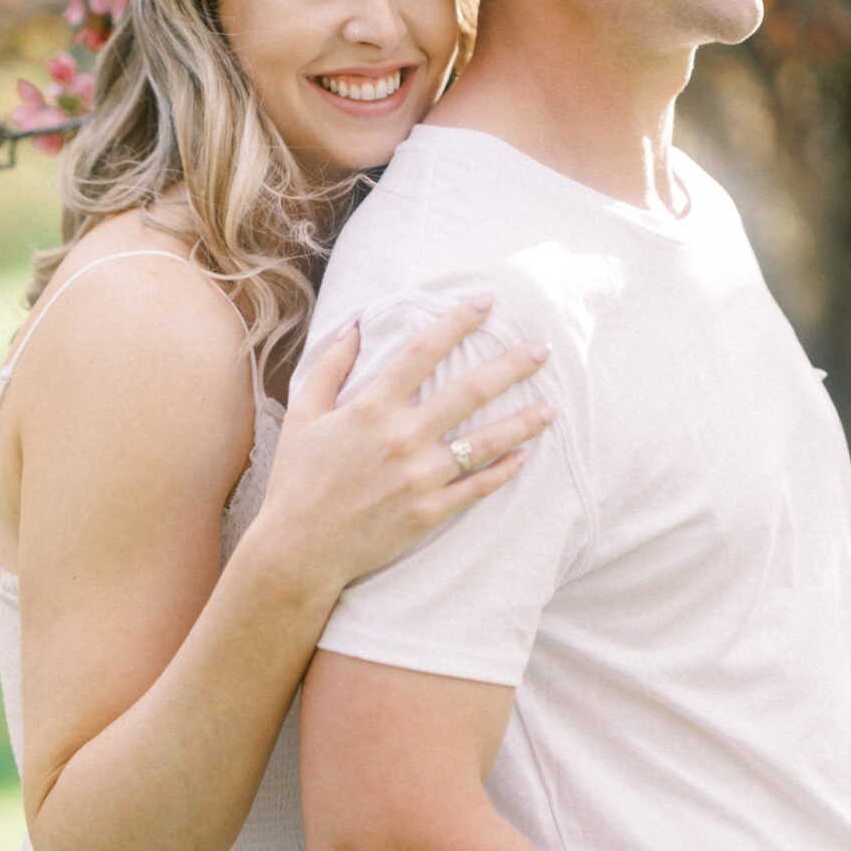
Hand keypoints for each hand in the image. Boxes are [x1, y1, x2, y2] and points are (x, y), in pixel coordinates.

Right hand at [251, 296, 551, 604]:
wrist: (299, 548)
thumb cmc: (297, 480)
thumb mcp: (304, 416)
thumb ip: (330, 367)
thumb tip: (355, 326)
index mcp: (371, 408)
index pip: (423, 351)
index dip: (457, 321)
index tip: (486, 301)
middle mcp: (402, 437)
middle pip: (470, 391)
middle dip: (511, 366)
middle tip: (542, 349)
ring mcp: (419, 477)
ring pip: (485, 442)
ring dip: (523, 421)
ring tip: (552, 407)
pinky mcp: (429, 512)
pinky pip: (477, 487)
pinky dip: (504, 471)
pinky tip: (525, 457)